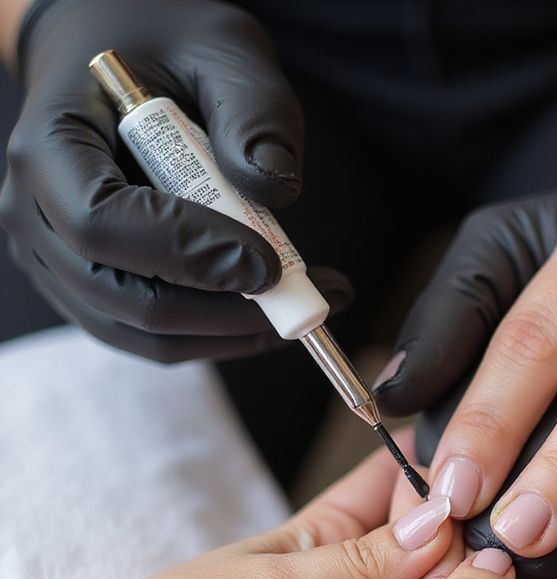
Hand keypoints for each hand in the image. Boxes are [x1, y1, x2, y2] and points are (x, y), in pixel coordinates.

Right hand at [0, 0, 351, 361]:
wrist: (121, 57)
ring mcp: (58, 264)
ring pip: (143, 334)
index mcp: (50, 146)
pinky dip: (217, 334)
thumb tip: (274, 189)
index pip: (102, 225)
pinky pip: (153, 337)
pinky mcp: (92, 293)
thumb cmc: (166, 47)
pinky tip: (269, 308)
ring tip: (302, 306)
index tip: (269, 262)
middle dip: (223, 311)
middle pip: (124, 299)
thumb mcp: (222, 49)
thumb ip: (253, 113)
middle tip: (305, 302)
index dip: (188, 255)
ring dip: (230, 332)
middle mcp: (36, 215)